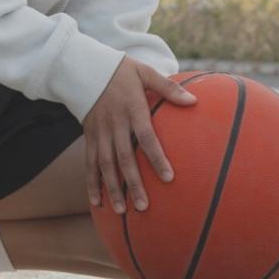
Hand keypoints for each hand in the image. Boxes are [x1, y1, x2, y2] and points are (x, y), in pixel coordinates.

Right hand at [84, 58, 196, 212]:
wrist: (84, 68)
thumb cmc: (120, 70)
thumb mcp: (145, 72)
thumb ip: (168, 88)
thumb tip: (194, 100)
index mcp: (131, 109)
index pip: (146, 137)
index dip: (156, 157)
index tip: (168, 177)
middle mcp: (114, 124)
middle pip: (124, 158)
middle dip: (133, 183)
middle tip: (144, 206)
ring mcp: (99, 132)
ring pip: (105, 165)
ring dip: (112, 188)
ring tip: (122, 211)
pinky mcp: (89, 136)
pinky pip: (89, 163)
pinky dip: (92, 182)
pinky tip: (96, 202)